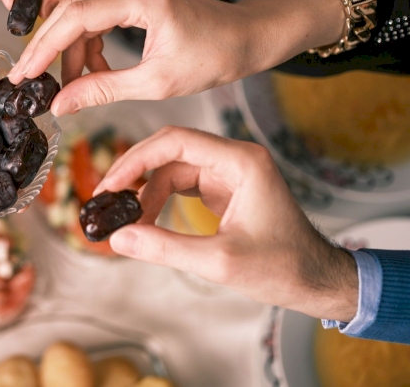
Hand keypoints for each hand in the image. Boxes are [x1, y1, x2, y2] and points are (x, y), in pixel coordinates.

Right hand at [7, 0, 344, 115]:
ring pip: (82, 13)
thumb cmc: (212, 58)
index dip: (44, 47)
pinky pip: (98, 15)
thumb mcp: (155, 83)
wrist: (245, 38)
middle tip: (29, 77)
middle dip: (49, 47)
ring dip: (71, 49)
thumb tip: (60, 104)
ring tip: (70, 85)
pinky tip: (92, 70)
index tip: (24, 73)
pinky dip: (89, 43)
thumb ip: (103, 90)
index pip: (75, 17)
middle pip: (71, 9)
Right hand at [97, 126, 357, 320]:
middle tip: (107, 200)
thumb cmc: (282, 268)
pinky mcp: (224, 188)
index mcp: (242, 162)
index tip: (111, 183)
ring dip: (146, 191)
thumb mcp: (218, 262)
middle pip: (170, 151)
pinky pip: (182, 183)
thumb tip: (118, 238)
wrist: (315, 280)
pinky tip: (145, 218)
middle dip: (136, 174)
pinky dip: (160, 199)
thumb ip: (165, 247)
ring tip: (127, 220)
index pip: (176, 141)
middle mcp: (235, 159)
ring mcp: (230, 172)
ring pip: (172, 168)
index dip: (137, 159)